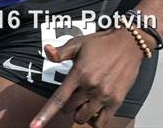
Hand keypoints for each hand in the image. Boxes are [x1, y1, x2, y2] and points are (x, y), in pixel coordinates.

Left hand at [29, 27, 144, 127]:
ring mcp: (104, 95)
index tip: (34, 126)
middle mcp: (90, 86)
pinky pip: (101, 123)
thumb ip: (61, 52)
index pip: (59, 98)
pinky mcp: (116, 101)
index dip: (45, 114)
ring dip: (80, 112)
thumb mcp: (79, 43)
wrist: (128, 43)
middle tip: (75, 91)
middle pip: (69, 109)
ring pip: (82, 118)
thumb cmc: (102, 43)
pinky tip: (94, 109)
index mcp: (79, 73)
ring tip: (84, 100)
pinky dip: (94, 120)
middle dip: (68, 103)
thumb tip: (47, 51)